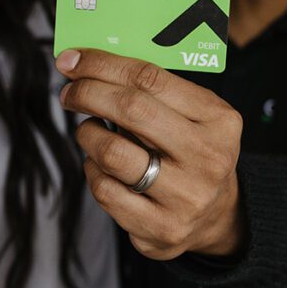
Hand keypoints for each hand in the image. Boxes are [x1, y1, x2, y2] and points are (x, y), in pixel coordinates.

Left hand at [56, 48, 243, 260]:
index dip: (102, 64)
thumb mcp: (191, 116)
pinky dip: (93, 171)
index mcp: (218, 119)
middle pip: (131, 109)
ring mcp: (186, 196)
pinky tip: (101, 167)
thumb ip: (150, 91)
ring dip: (88, 135)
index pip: (150, 78)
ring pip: (112, 153)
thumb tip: (83, 64)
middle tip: (68, 93)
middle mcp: (207, 157)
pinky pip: (105, 191)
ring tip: (90, 131)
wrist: (216, 218)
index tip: (71, 59)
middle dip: (87, 93)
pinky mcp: (161, 228)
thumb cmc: (189, 153)